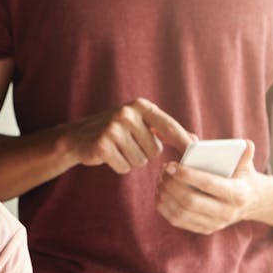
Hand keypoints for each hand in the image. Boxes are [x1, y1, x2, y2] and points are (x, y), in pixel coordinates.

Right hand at [61, 98, 195, 173]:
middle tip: (127, 145)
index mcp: (141, 106)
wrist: (77, 138)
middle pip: (155, 150)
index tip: (194, 152)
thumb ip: (166, 131)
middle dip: (144, 153)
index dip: (183, 141)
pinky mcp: (102, 145)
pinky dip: (118, 166)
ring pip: (140, 161)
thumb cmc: (115, 131)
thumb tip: (194, 140)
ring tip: (118, 149)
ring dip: (131, 160)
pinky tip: (109, 156)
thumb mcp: (141, 124)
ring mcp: (113, 128)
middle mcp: (127, 113)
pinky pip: (124, 167)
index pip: (169, 126)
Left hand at [156, 139, 265, 233]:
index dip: (187, 175)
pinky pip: (178, 222)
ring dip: (165, 196)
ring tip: (160, 181)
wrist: (251, 201)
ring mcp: (215, 223)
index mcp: (237, 193)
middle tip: (164, 171)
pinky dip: (165, 208)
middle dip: (172, 185)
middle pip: (190, 201)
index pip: (208, 184)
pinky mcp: (204, 229)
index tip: (171, 165)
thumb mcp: (246, 165)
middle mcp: (227, 212)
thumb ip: (243, 154)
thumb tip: (246, 144)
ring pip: (181, 213)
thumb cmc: (242, 177)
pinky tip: (160, 195)